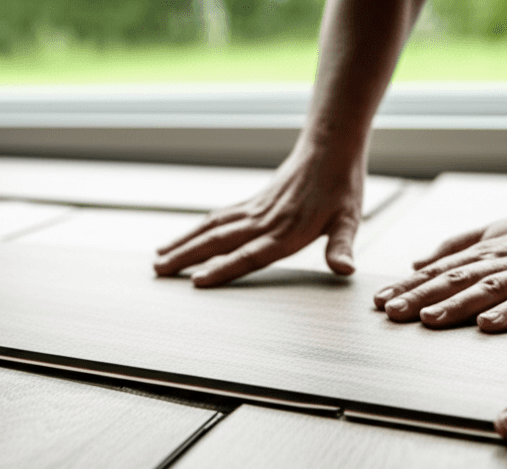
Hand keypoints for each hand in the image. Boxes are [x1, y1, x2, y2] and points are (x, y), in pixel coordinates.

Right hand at [153, 143, 363, 286]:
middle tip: (158, 271)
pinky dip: (195, 230)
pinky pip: (217, 219)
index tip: (196, 281)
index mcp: (286, 232)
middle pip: (218, 242)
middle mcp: (263, 222)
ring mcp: (254, 212)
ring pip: (211, 229)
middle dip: (186, 257)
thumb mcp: (349, 220)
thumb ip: (342, 246)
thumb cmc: (341, 188)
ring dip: (183, 243)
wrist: (329, 149)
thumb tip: (345, 269)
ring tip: (157, 258)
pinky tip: (181, 239)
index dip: (223, 269)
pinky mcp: (251, 205)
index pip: (249, 255)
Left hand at [372, 190, 506, 331]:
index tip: (379, 301)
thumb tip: (415, 264)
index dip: (408, 286)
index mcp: (483, 252)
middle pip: (454, 280)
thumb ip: (454, 248)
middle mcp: (500, 261)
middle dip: (420, 297)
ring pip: (485, 289)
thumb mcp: (492, 232)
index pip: (438, 271)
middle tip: (391, 312)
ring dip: (454, 305)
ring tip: (428, 319)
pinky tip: (487, 325)